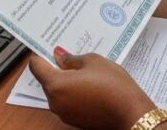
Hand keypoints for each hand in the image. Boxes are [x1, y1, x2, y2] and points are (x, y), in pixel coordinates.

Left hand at [29, 49, 159, 129]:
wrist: (130, 113)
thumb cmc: (112, 85)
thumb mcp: (93, 61)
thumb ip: (72, 58)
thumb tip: (60, 56)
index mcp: (55, 84)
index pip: (36, 66)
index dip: (39, 54)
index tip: (45, 45)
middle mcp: (55, 102)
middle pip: (46, 80)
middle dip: (55, 67)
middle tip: (69, 53)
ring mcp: (64, 113)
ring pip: (58, 91)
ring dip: (66, 80)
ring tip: (84, 69)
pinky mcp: (75, 120)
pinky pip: (68, 102)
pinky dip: (73, 92)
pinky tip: (89, 84)